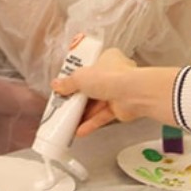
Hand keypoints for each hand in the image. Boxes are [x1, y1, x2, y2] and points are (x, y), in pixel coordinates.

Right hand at [50, 48, 181, 136]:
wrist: (134, 94)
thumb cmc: (111, 77)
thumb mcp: (81, 77)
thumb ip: (68, 83)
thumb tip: (56, 85)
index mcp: (107, 59)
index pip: (89, 67)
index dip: (77, 75)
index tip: (65, 83)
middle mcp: (113, 75)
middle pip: (91, 87)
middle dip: (77, 97)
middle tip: (63, 104)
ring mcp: (118, 92)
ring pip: (96, 103)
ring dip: (83, 112)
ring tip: (67, 119)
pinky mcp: (121, 109)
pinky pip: (103, 116)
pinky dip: (91, 123)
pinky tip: (79, 130)